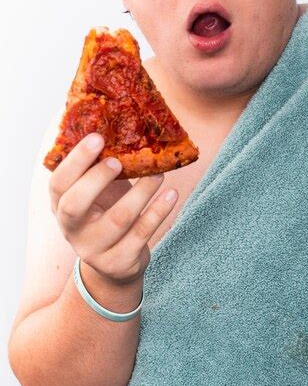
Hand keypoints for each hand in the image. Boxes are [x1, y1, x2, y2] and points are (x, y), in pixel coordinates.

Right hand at [49, 132, 177, 284]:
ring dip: (140, 192)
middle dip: (96, 179)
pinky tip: (172, 194)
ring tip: (159, 173)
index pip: (59, 183)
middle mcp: (72, 230)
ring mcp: (95, 249)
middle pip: (75, 205)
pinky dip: (158, 212)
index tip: (98, 137)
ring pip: (117, 219)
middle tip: (119, 160)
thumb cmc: (104, 213)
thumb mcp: (95, 192)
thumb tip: (117, 122)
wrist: (115, 263)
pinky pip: (141, 234)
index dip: (76, 160)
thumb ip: (98, 167)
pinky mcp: (120, 261)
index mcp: (61, 206)